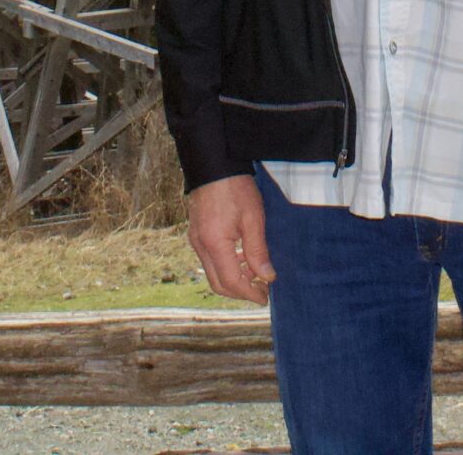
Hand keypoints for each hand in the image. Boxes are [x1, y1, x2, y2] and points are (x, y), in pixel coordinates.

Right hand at [186, 175, 275, 303]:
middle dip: (241, 292)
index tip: (265, 297)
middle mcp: (200, 246)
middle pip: (218, 284)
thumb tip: (267, 277)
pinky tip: (242, 258)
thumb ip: (258, 251)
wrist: (213, 165)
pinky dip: (226, 266)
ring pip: (213, 274)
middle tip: (262, 290)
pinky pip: (210, 261)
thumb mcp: (253, 218)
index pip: (231, 282)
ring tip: (256, 274)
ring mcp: (195, 240)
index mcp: (215, 243)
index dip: (249, 294)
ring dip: (234, 280)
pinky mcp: (196, 234)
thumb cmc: (235, 188)